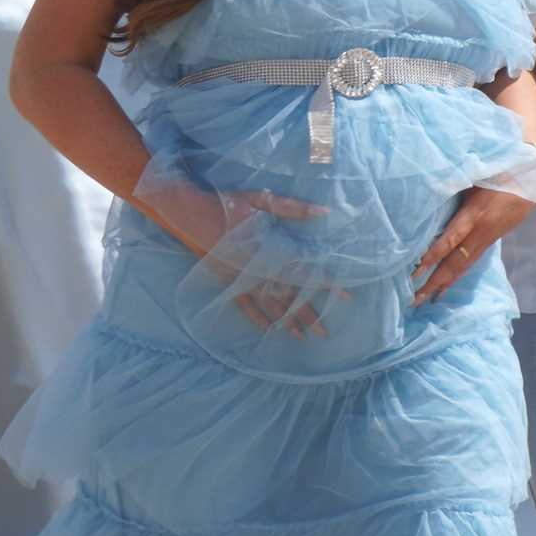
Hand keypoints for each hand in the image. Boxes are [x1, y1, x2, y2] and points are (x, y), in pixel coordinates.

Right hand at [143, 182, 339, 339]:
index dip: (326, 284)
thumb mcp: (262, 200)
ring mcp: (241, 278)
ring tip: (301, 336)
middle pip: (288, 296)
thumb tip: (324, 212)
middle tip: (325, 332)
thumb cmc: (229, 204)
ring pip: (268, 304)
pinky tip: (269, 328)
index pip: (304, 272)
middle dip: (307, 314)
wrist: (191, 213)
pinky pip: (243, 304)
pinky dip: (255, 317)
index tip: (345, 296)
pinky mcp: (228, 281)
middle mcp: (258, 269)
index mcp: (269, 249)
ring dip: (285, 320)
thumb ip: (293, 208)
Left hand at [412, 185, 535, 305]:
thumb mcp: (476, 176)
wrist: (531, 180)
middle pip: (455, 263)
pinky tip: (445, 285)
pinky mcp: (490, 241)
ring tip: (427, 299)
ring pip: (463, 266)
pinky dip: (456, 275)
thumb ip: (454, 186)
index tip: (415, 272)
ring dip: (444, 284)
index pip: (450, 241)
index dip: (433, 257)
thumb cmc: (499, 172)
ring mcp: (487, 239)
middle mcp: (480, 232)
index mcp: (475, 215)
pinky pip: (470, 262)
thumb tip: (426, 193)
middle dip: (435, 282)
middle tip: (415, 300)